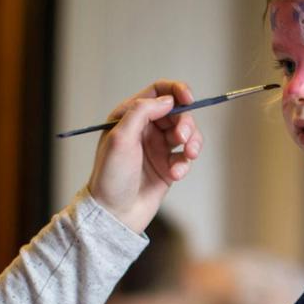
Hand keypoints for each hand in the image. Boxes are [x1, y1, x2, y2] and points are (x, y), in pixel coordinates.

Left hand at [87, 81, 203, 233]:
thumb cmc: (111, 176)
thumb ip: (141, 113)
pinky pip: (186, 156)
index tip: (188, 99)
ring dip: (192, 142)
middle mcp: (145, 128)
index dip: (176, 91)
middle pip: (178, 112)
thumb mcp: (120, 139)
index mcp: (130, 116)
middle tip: (181, 139)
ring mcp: (158, 147)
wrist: (115, 213)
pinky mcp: (169, 165)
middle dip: (185, 123)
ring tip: (188, 156)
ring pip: (187, 133)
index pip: (158, 91)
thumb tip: (167, 100)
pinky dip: (185, 163)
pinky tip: (175, 175)